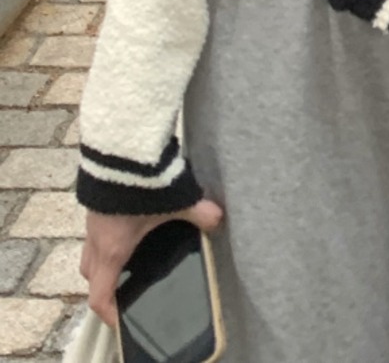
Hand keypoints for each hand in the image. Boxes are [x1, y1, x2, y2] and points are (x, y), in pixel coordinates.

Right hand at [81, 197, 222, 324]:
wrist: (120, 148)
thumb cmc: (142, 183)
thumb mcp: (176, 202)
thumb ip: (199, 212)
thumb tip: (218, 218)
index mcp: (113, 250)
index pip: (100, 295)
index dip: (109, 313)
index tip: (121, 320)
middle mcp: (97, 239)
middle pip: (91, 274)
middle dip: (105, 284)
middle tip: (126, 286)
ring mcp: (92, 220)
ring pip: (90, 250)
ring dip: (104, 257)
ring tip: (129, 255)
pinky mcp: (95, 201)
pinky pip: (95, 228)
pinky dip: (106, 234)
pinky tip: (128, 222)